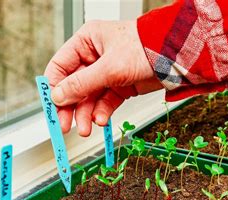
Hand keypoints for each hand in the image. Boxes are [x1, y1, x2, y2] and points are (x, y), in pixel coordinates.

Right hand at [44, 20, 162, 136]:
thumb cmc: (145, 48)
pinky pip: (104, 102)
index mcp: (86, 42)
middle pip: (73, 86)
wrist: (176, 58)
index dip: (54, 88)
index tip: (51, 107)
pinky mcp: (119, 86)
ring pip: (88, 98)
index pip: (60, 67)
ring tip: (86, 129)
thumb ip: (82, 84)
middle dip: (70, 107)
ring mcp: (107, 73)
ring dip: (86, 115)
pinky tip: (100, 121)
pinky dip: (101, 113)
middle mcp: (94, 57)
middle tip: (65, 125)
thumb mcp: (109, 67)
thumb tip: (58, 96)